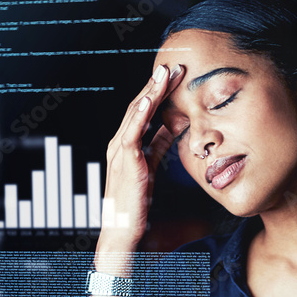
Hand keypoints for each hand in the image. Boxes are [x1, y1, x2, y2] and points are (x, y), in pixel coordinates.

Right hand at [95, 62, 183, 258]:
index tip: (176, 77)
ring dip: (151, 91)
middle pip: (141, 106)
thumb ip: (159, 146)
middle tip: (174, 66)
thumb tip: (174, 128)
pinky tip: (152, 97)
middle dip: (157, 85)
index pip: (145, 111)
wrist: (122, 231)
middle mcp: (121, 143)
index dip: (160, 93)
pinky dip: (142, 112)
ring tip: (165, 72)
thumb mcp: (152, 168)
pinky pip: (133, 130)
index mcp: (129, 144)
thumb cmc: (136, 204)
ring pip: (137, 112)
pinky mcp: (125, 159)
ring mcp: (120, 150)